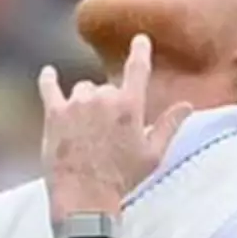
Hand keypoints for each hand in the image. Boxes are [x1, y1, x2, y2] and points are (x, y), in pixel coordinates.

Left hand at [38, 34, 192, 220]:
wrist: (85, 197)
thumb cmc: (122, 179)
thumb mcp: (153, 154)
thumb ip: (170, 125)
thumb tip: (187, 105)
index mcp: (130, 106)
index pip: (137, 68)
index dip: (140, 51)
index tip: (140, 39)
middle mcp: (102, 99)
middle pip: (106, 88)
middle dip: (108, 104)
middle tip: (108, 134)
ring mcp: (76, 104)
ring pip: (82, 90)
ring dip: (85, 103)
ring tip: (86, 132)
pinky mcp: (53, 114)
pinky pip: (49, 88)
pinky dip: (48, 80)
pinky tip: (49, 74)